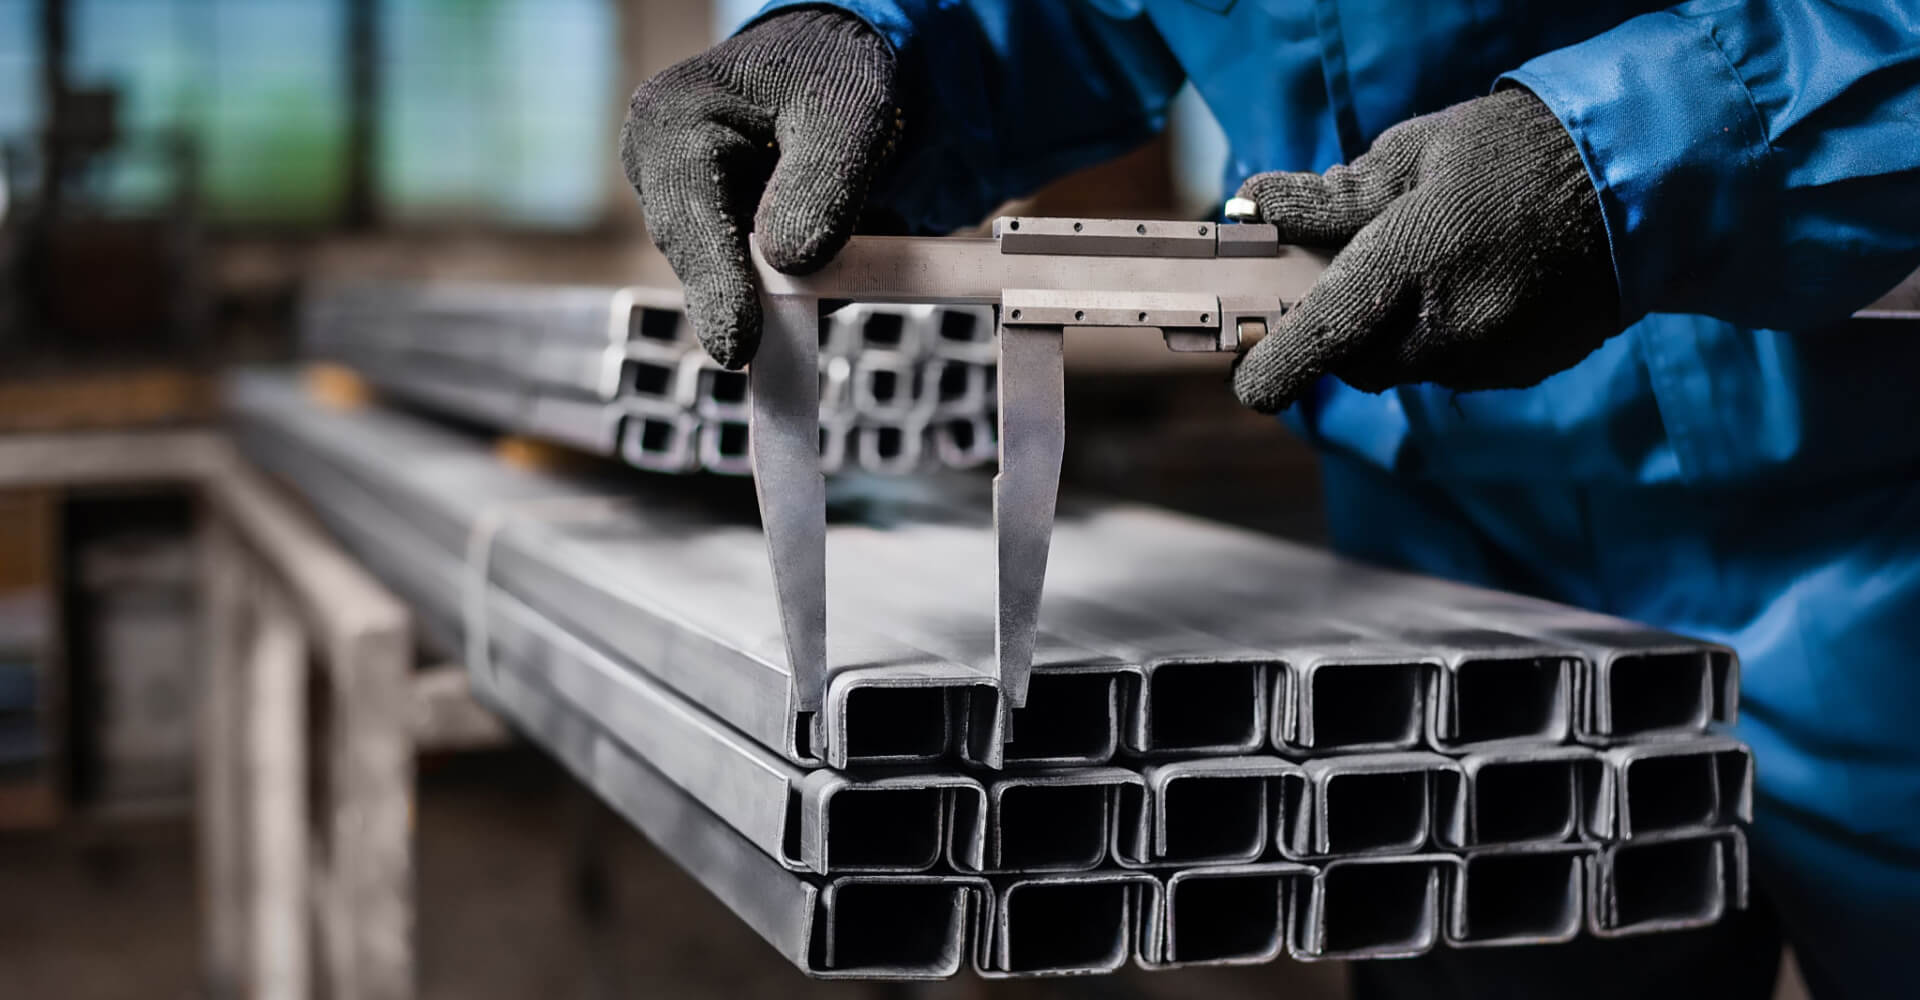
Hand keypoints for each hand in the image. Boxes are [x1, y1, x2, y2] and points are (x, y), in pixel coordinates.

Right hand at [620, 10, 898, 367]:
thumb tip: (790, 264)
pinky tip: (846, 227)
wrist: (832, 66)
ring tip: (871, 214)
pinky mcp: (717, 239)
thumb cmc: (834, 75)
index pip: (686, 218)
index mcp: (670, 124)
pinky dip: (811, 271)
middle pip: (705, 259)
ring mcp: (684, 209)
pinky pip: (762, 282)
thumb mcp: (849, 111)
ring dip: (806, 272)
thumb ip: (823, 182)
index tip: (738, 348)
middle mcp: (658, 171)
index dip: (716, 286)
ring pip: (741, 279)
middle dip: (770, 287)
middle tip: (821, 312)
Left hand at [1231, 88, 1620, 412]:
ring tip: (1432, 267)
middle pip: (1359, 360)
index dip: (1279, 367)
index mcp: (1416, 260)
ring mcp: (1492, 355)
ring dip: (1395, 334)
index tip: (1251, 386)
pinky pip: (1454, 369)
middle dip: (1344, 332)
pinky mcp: (1521, 370)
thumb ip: (1331, 196)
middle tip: (1356, 278)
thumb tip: (1255, 206)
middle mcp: (1453, 323)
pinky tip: (1475, 286)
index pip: (1326, 333)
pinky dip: (1443, 340)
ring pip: (1407, 368)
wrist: (1638, 178)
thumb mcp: (1415, 152)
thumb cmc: (1515, 152)